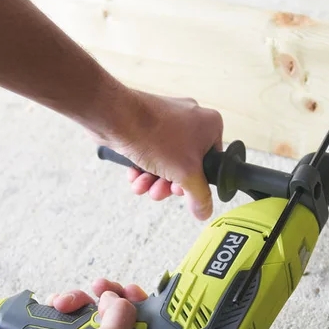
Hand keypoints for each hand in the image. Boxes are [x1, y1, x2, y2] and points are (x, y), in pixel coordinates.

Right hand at [0, 279, 147, 328]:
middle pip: (120, 319)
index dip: (138, 310)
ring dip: (80, 300)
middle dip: (107, 299)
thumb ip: (124, 318)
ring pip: (93, 312)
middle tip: (99, 288)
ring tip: (64, 303)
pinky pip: (72, 315)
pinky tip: (54, 306)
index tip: (128, 292)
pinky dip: (64, 306)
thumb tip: (118, 299)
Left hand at [100, 89, 223, 221]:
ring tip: (143, 186)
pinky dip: (143, 166)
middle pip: (186, 164)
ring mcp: (168, 120)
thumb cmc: (155, 135)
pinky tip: (134, 176)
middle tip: (158, 192)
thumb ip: (199, 196)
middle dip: (169, 183)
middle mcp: (191, 119)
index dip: (197, 182)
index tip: (183, 191)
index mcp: (210, 125)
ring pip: (166, 160)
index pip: (212, 162)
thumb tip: (204, 211)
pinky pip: (151, 151)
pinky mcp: (147, 124)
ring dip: (154, 179)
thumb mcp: (186, 174)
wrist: (117, 117)